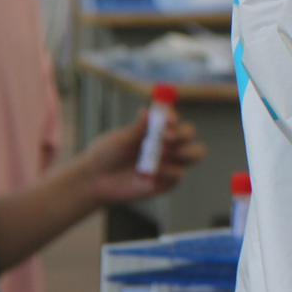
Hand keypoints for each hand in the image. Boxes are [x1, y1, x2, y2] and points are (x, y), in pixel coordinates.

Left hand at [83, 110, 206, 204]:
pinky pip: (179, 174)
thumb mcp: (119, 140)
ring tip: (160, 156)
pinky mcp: (169, 181)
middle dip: (182, 133)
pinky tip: (147, 176)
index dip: (173, 116)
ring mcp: (171, 162)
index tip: (166, 119)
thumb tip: (148, 110)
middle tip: (166, 138)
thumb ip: (137, 128)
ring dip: (183, 152)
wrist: (95, 181)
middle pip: (190, 133)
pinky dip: (166, 172)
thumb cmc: (106, 154)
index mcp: (157, 128)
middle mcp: (168, 143)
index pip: (173, 118)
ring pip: (196, 153)